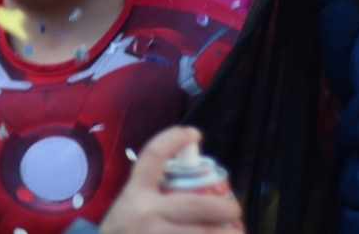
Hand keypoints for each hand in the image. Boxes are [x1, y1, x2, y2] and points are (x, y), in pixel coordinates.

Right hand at [99, 127, 243, 233]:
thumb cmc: (124, 232)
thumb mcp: (130, 208)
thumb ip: (155, 196)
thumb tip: (198, 185)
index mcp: (136, 193)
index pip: (153, 157)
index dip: (172, 140)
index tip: (194, 133)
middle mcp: (147, 212)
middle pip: (197, 204)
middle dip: (226, 208)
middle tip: (235, 210)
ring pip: (204, 233)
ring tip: (234, 232)